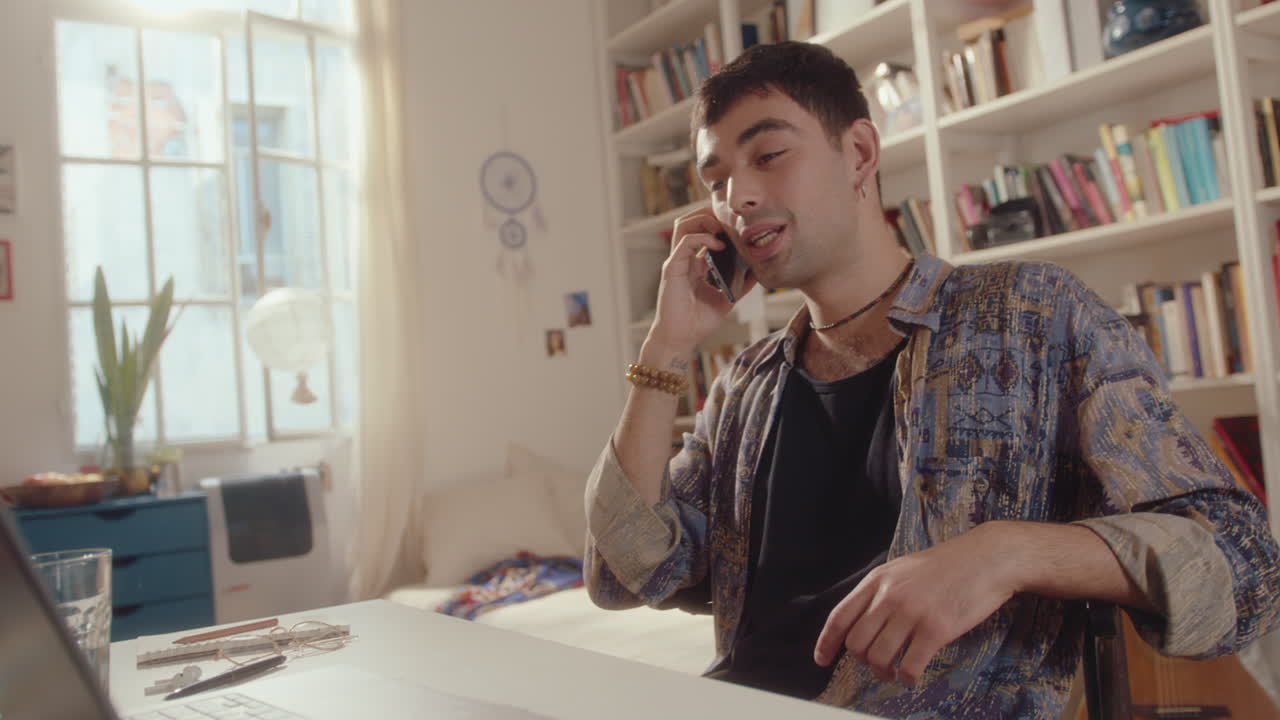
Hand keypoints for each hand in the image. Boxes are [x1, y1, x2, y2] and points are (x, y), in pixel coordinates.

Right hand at [647, 207, 755, 354]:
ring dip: (703, 220)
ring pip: (682, 225)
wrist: (681, 339)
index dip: (717, 223)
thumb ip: (740, 284)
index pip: (700, 231)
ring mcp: (676, 262)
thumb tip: (758, 271)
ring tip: (721, 228)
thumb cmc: (698, 322)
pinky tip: (718, 245)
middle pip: (689, 221)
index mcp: (694, 263)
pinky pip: (684, 242)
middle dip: (709, 215)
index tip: (737, 226)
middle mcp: (683, 259)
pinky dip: (702, 238)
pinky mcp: (672, 268)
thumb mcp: (727, 298)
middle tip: (729, 222)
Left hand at [813, 523, 1017, 685]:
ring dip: (883, 672)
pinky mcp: (936, 629)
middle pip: (856, 643)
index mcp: (878, 580)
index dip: (826, 643)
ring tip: (895, 671)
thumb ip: (882, 591)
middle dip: (862, 661)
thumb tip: (863, 621)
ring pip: (878, 658)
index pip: (840, 617)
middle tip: (878, 664)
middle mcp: (890, 596)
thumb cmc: (949, 565)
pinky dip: (907, 677)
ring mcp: (912, 613)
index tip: (822, 660)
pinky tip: (912, 675)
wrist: (987, 558)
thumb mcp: (904, 569)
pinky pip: (910, 665)